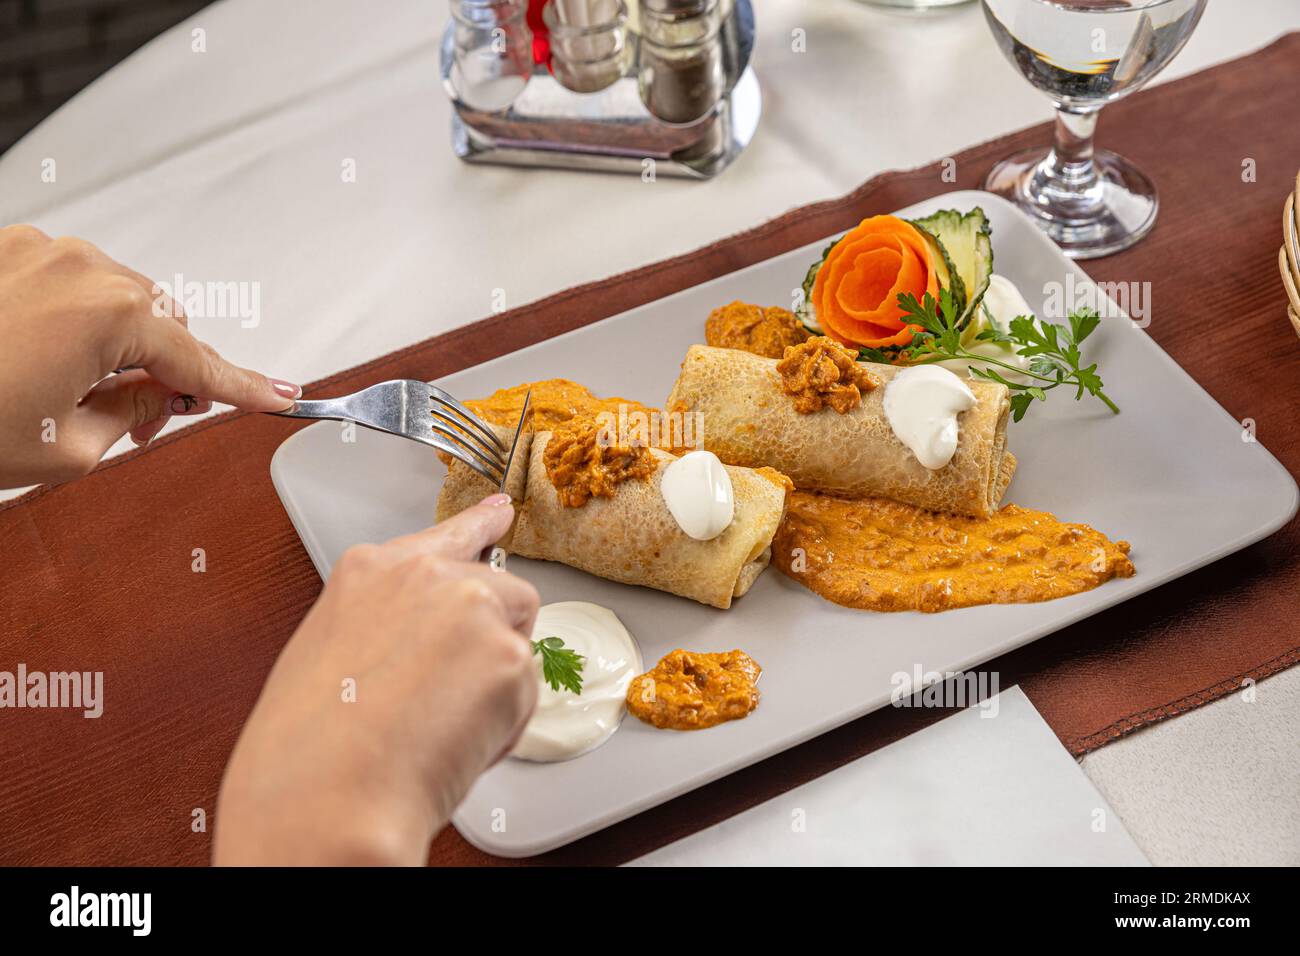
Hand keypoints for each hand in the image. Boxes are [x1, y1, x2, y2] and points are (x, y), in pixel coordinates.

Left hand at [0, 225, 299, 487]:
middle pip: (161, 321)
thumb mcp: (72, 448)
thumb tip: (162, 396)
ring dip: (118, 344)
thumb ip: (138, 414)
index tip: (278, 394)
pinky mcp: (4, 251)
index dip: (243, 387)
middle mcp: (79, 265)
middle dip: (167, 369)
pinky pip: (71, 283)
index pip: (199, 359)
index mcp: (110, 311)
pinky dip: (77, 321)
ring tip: (79, 396)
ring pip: (118, 299)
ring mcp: (37, 250)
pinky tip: (48, 362)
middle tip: (149, 422)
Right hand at [213, 494, 540, 865]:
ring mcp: (473, 609)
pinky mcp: (510, 657)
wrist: (324, 798)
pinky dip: (502, 728)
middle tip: (453, 698)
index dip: (480, 526)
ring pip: (520, 642)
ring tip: (438, 728)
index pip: (445, 535)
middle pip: (501, 592)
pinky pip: (526, 695)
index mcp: (371, 571)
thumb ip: (385, 624)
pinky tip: (451, 745)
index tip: (499, 512)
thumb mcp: (328, 653)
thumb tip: (422, 642)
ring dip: (498, 686)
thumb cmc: (306, 749)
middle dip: (492, 641)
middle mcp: (427, 576)